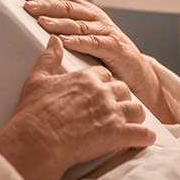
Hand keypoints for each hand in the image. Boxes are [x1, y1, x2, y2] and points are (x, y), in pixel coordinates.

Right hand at [0, 36, 154, 179]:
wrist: (38, 139)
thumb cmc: (35, 112)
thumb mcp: (38, 79)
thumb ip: (49, 58)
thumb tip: (54, 39)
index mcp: (86, 78)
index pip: (105, 74)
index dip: (104, 83)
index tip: (102, 91)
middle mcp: (103, 92)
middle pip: (123, 90)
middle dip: (121, 99)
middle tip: (116, 109)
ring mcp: (113, 113)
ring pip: (137, 110)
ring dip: (135, 117)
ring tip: (131, 124)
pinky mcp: (118, 135)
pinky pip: (143, 134)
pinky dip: (145, 137)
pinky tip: (143, 139)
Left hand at [14, 0, 153, 95]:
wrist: (137, 74)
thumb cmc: (104, 57)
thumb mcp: (82, 39)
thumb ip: (62, 31)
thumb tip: (29, 27)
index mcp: (84, 11)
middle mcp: (94, 16)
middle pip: (66, 6)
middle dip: (45, 5)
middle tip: (26, 7)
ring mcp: (105, 30)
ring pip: (78, 23)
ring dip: (58, 22)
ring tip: (40, 22)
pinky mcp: (114, 47)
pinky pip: (94, 42)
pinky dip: (79, 42)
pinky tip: (65, 42)